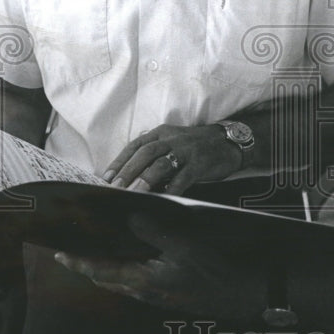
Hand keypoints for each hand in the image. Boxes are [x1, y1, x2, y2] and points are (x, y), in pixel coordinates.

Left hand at [54, 214, 262, 320]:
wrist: (238, 297)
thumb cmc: (214, 274)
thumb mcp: (185, 246)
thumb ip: (155, 232)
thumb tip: (131, 217)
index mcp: (143, 281)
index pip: (101, 271)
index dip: (78, 262)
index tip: (59, 253)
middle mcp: (143, 292)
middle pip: (104, 278)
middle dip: (86, 265)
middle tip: (70, 249)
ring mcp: (152, 296)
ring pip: (118, 281)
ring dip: (102, 267)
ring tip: (92, 250)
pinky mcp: (162, 294)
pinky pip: (132, 282)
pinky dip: (121, 269)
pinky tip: (126, 256)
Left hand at [103, 123, 241, 194]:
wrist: (228, 142)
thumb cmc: (195, 147)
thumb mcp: (173, 143)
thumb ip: (154, 155)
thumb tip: (130, 178)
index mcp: (161, 133)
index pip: (135, 145)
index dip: (119, 161)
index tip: (106, 178)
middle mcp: (172, 139)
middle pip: (145, 153)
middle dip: (128, 171)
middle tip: (115, 188)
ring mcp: (186, 152)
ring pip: (161, 164)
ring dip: (145, 180)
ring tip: (133, 193)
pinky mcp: (199, 164)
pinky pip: (182, 178)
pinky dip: (171, 189)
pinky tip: (162, 199)